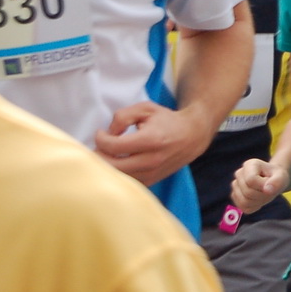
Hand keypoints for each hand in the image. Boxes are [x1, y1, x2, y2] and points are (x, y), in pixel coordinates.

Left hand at [93, 101, 209, 185]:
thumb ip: (123, 116)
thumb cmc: (166, 120)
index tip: (101, 133)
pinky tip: (116, 164)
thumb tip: (109, 133)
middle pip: (111, 166)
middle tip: (98, 147)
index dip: (100, 138)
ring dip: (105, 167)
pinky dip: (116, 175)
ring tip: (105, 155)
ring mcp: (151, 174)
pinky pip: (125, 183)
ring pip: (116, 177)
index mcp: (151, 140)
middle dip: (98, 156)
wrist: (192, 136)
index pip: (113, 146)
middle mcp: (151, 160)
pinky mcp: (151, 181)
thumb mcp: (146, 108)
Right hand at [232, 158, 290, 213]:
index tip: (271, 185)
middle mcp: (239, 173)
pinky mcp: (235, 196)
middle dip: (262, 195)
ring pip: (244, 202)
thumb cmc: (277, 176)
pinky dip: (254, 207)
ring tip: (264, 194)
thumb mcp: (282, 177)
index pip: (251, 180)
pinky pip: (243, 208)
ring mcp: (235, 185)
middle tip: (270, 191)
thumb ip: (277, 182)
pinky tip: (259, 199)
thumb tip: (267, 190)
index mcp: (250, 164)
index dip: (262, 187)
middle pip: (247, 192)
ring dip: (258, 202)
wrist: (272, 180)